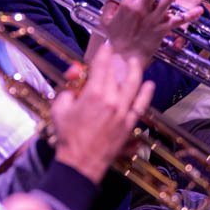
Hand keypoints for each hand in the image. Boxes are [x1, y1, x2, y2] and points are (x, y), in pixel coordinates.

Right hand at [52, 43, 154, 183]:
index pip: (102, 66)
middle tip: (116, 55)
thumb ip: (68, 93)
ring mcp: (123, 112)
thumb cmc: (68, 137)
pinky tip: (149, 84)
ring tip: (134, 62)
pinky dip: (146, 93)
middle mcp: (111, 100)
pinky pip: (141, 105)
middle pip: (116, 74)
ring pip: (133, 85)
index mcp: (93, 94)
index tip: (106, 46)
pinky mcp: (129, 124)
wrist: (80, 162)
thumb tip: (74, 85)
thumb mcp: (60, 109)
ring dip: (135, 71)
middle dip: (116, 62)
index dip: (104, 53)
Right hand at [98, 0, 195, 65]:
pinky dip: (189, 16)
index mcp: (129, 4)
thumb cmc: (116, 40)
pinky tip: (198, 10)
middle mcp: (143, 9)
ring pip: (167, 1)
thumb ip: (109, 7)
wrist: (124, 57)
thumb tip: (112, 1)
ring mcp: (154, 19)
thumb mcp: (106, 20)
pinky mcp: (162, 30)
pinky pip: (178, 21)